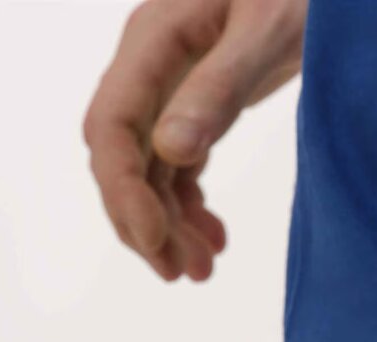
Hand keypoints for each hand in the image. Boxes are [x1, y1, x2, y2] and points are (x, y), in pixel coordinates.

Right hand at [83, 0, 306, 280]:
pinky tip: (216, 239)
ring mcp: (172, 85)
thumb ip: (219, 88)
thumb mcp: (264, 32)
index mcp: (154, 42)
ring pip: (151, 170)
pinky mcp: (199, 102)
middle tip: (181, 275)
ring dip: (170, 226)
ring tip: (203, 271)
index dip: (124, 192)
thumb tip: (172, 151)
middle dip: (144, 222)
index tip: (156, 243)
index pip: (112, 128)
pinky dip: (190, 207)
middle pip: (121, 158)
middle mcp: (152, 66)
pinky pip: (178, 166)